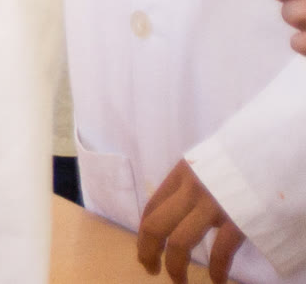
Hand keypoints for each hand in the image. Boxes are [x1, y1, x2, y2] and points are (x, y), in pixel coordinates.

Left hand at [138, 159, 246, 282]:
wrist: (275, 148)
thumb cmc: (243, 157)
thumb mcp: (209, 162)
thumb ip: (194, 182)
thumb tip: (184, 207)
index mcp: (183, 172)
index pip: (152, 207)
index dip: (144, 233)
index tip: (146, 250)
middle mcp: (191, 187)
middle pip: (156, 226)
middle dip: (148, 251)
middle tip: (150, 268)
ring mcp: (213, 203)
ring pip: (179, 241)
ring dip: (175, 266)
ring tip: (179, 281)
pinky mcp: (239, 218)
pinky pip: (220, 250)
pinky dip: (216, 269)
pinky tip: (216, 279)